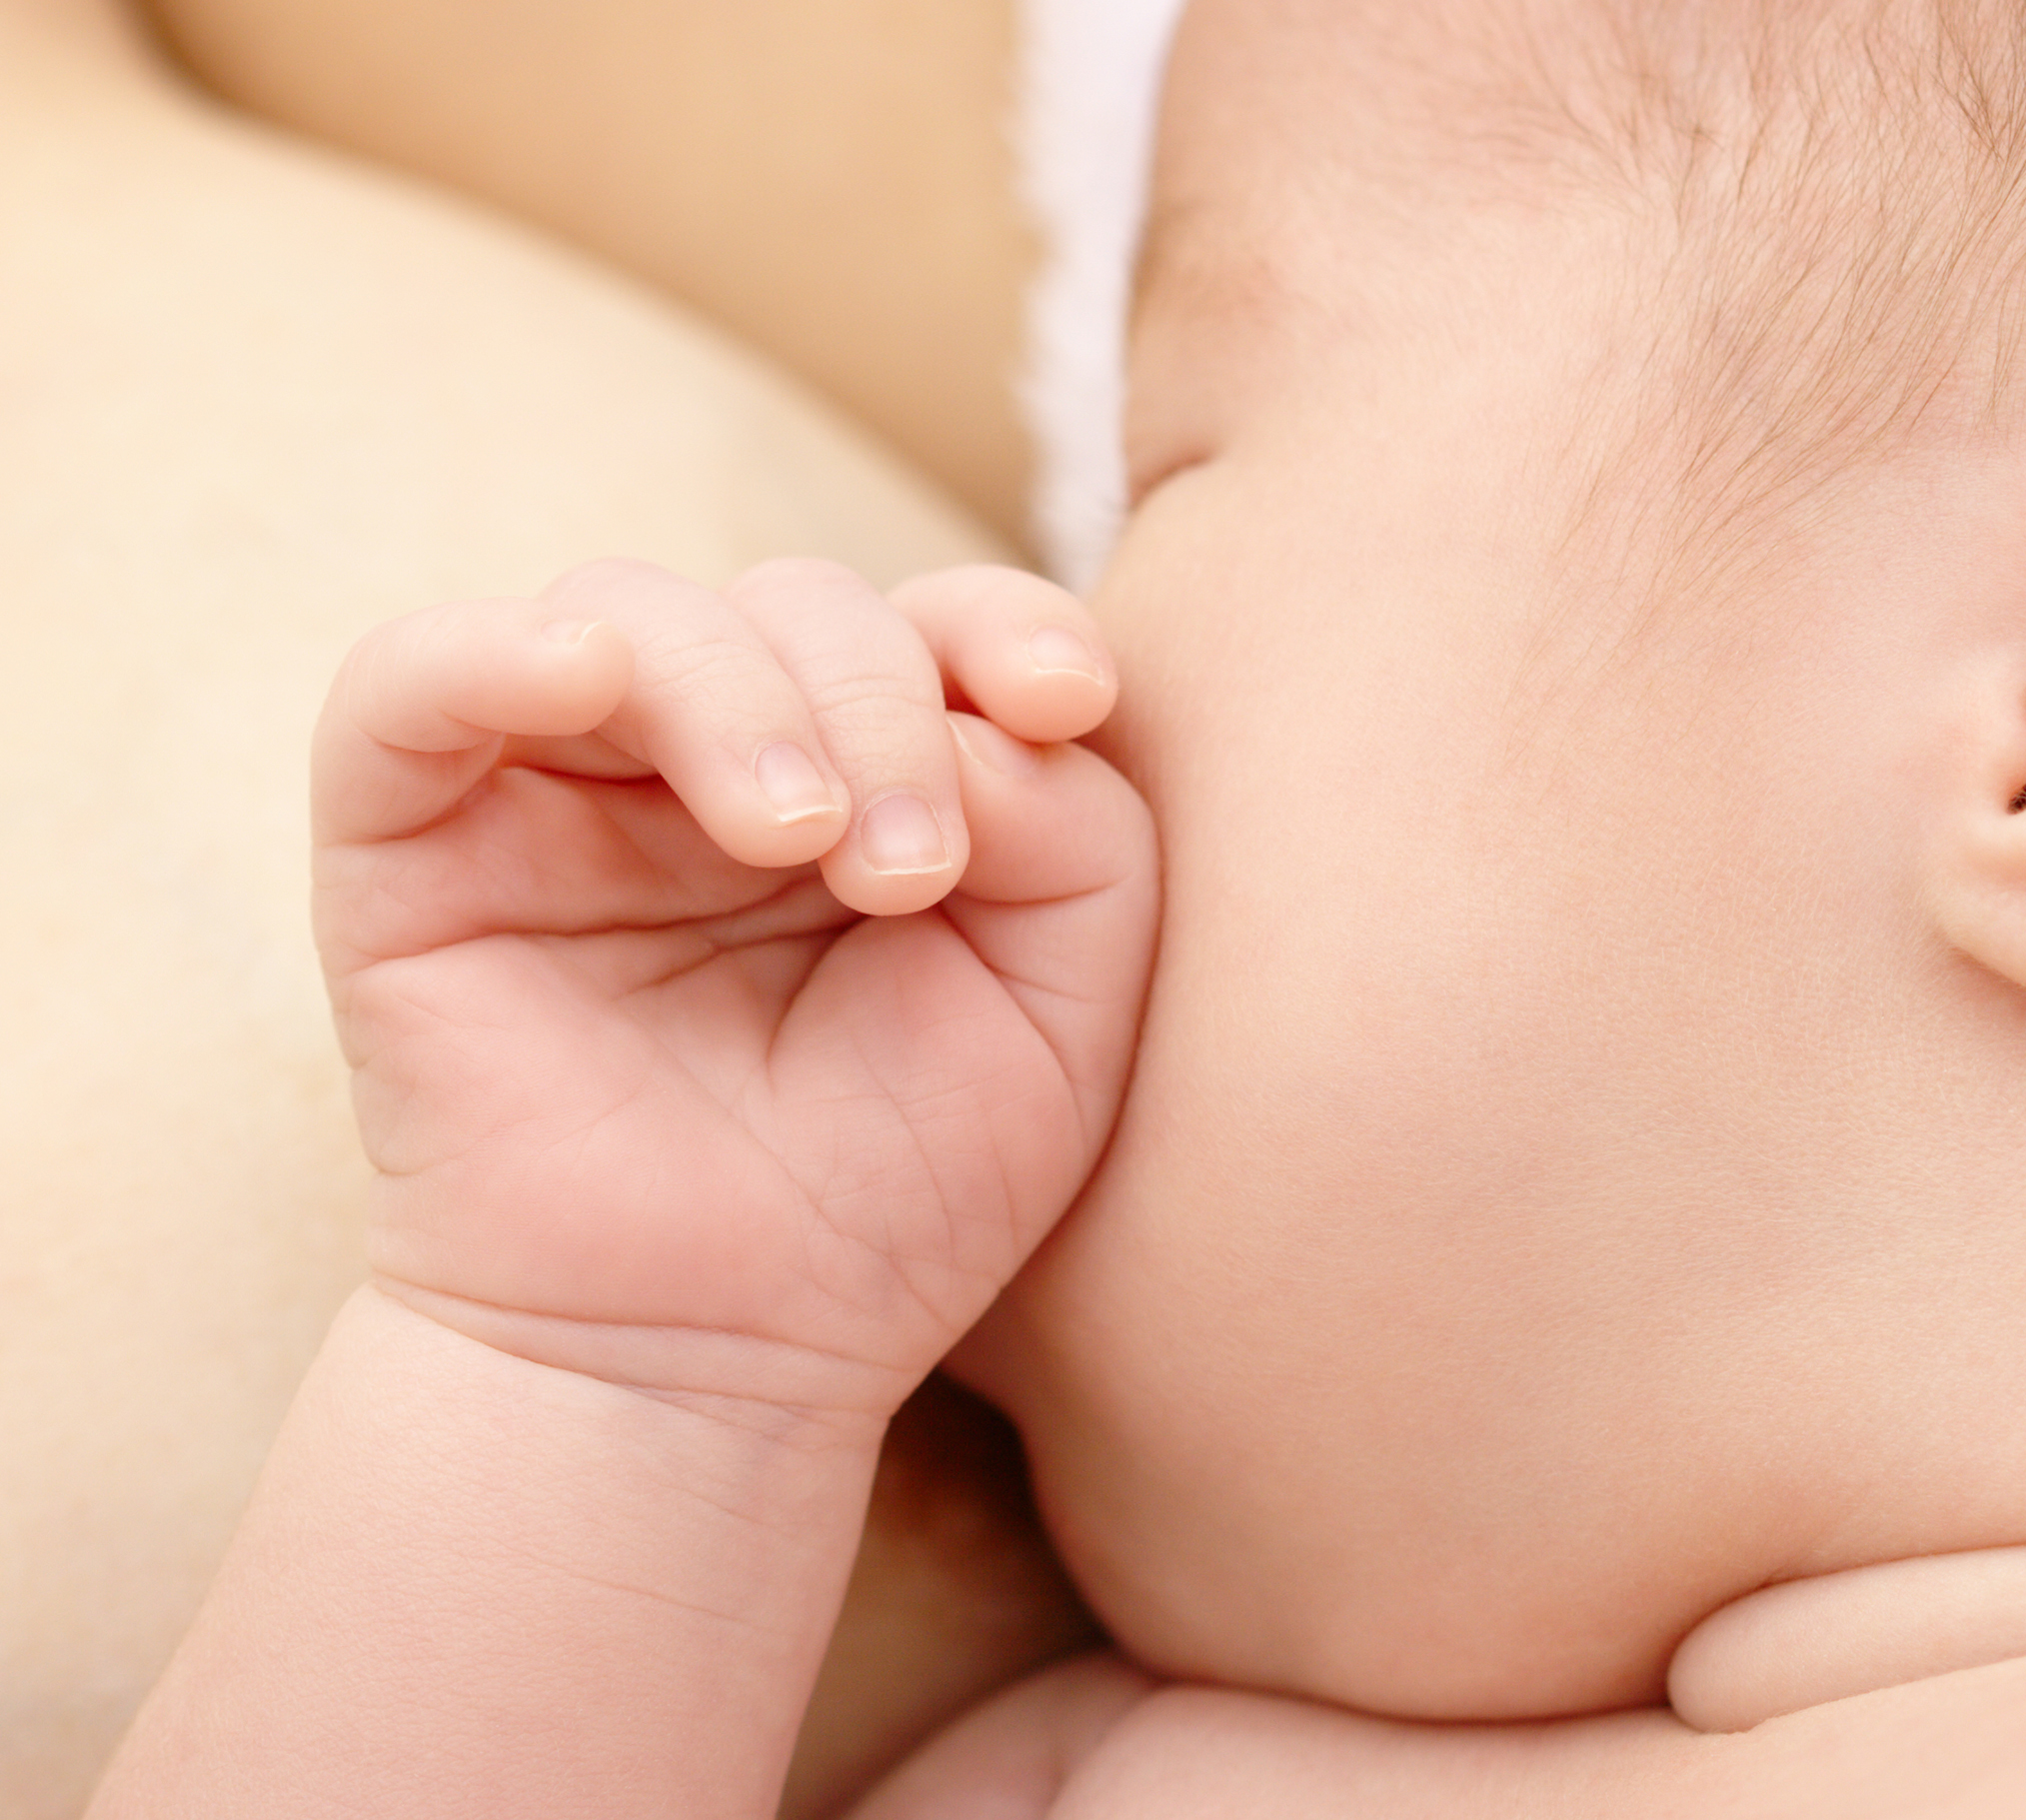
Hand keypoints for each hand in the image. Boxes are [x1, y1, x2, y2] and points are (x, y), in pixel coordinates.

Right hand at [313, 557, 1154, 1424]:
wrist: (715, 1360)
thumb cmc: (893, 1194)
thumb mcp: (1063, 1016)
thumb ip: (1084, 838)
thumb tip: (992, 721)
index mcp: (874, 776)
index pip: (939, 621)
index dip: (1006, 621)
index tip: (1074, 701)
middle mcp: (717, 760)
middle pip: (799, 604)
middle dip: (881, 703)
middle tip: (907, 872)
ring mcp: (561, 793)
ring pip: (631, 611)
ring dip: (738, 696)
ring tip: (799, 842)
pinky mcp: (410, 846)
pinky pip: (406, 686)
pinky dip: (491, 650)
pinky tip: (588, 679)